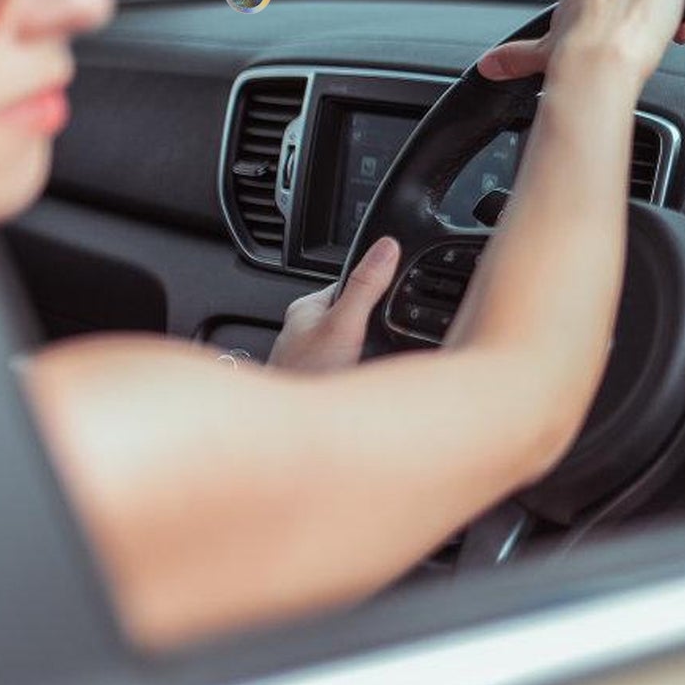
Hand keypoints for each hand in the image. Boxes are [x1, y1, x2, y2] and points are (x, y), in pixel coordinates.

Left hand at [267, 235, 401, 372]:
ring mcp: (310, 359)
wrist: (286, 437)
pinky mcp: (317, 382)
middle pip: (353, 316)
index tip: (398, 294)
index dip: (377, 288)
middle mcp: (304, 331)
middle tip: (390, 340)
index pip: (350, 282)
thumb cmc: (304, 379)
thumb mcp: (344, 326)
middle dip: (374, 327)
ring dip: (365, 354)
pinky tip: (363, 384)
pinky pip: (346, 369)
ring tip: (374, 365)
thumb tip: (385, 247)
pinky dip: (357, 374)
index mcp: (307, 308)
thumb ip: (365, 286)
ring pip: (350, 345)